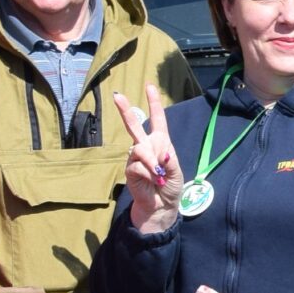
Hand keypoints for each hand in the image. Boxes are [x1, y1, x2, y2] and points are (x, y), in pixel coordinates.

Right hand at [112, 83, 182, 233]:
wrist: (162, 205)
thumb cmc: (171, 187)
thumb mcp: (176, 172)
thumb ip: (170, 161)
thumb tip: (162, 153)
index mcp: (161, 143)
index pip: (158, 120)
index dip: (154, 104)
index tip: (150, 86)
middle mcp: (146, 147)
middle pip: (134, 126)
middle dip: (126, 111)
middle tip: (117, 96)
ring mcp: (136, 158)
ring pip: (140, 149)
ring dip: (152, 162)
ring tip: (160, 175)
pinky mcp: (130, 170)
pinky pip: (137, 165)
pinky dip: (148, 172)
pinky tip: (153, 180)